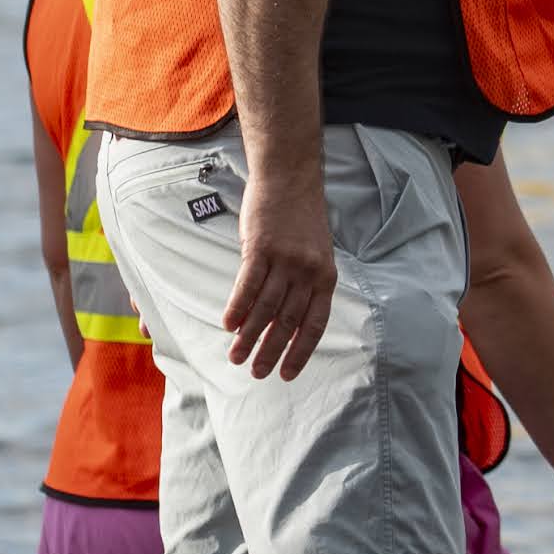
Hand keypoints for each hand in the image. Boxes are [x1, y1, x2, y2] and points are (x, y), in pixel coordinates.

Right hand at [224, 172, 337, 379]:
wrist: (290, 179)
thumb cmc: (301, 218)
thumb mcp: (315, 254)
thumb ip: (304, 285)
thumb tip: (283, 320)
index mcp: (326, 277)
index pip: (315, 324)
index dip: (301, 351)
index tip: (287, 374)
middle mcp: (308, 272)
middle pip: (288, 321)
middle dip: (271, 351)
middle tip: (256, 373)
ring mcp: (285, 260)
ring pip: (266, 308)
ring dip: (248, 336)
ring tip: (235, 356)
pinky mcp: (261, 248)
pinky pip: (247, 285)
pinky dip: (237, 308)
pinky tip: (228, 325)